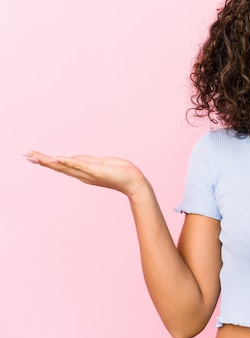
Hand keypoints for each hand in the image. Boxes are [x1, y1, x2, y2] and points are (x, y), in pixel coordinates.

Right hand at [25, 151, 147, 197]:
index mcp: (84, 172)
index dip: (48, 161)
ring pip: (66, 166)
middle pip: (59, 167)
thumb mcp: (100, 163)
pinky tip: (57, 158)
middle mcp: (83, 174)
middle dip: (43, 161)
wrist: (134, 182)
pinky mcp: (96, 171)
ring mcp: (88, 173)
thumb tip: (73, 158)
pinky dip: (68, 162)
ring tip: (36, 157)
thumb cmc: (120, 172)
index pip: (62, 165)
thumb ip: (86, 161)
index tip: (33, 156)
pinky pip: (80, 165)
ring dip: (50, 161)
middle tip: (27, 156)